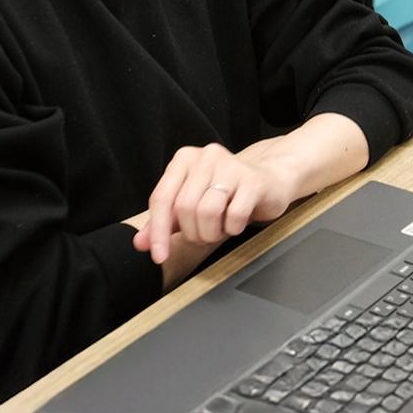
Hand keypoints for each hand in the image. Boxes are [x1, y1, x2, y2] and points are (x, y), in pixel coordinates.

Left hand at [132, 141, 304, 265]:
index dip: (158, 231)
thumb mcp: (192, 206)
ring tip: (220, 231)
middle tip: (204, 237)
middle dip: (193, 233)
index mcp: (185, 159)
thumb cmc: (227, 194)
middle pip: (184, 208)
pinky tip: (237, 223)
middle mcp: (206, 156)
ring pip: (207, 211)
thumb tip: (140, 243)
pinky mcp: (254, 180)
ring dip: (211, 233)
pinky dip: (232, 228)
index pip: (161, 198)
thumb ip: (165, 222)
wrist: (271, 180)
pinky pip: (234, 215)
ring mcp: (232, 165)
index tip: (159, 256)